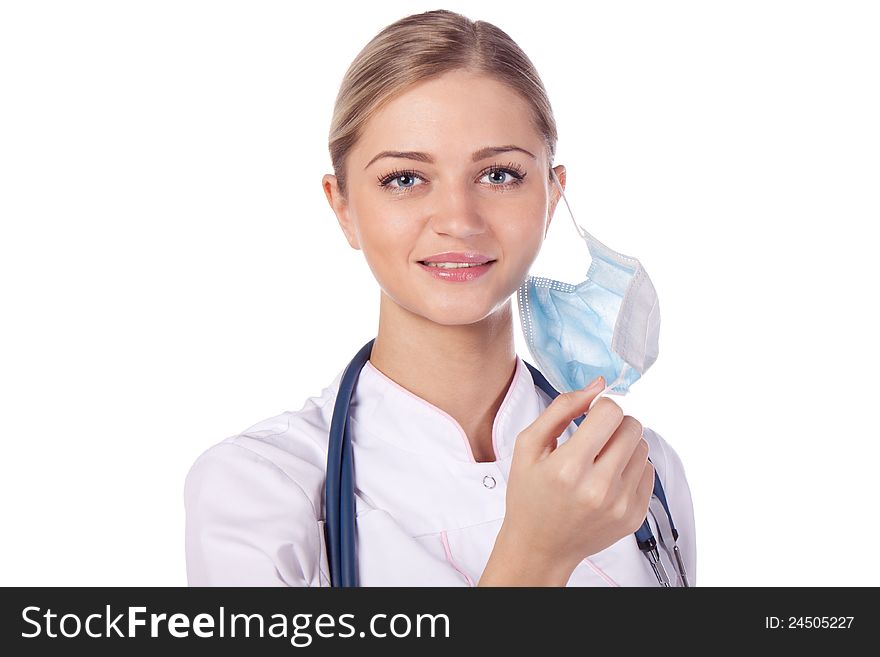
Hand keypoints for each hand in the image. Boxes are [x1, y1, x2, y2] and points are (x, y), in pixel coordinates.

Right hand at [500, 377, 653, 580]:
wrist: (540, 547)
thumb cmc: (529, 495)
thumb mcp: (528, 446)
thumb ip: (561, 408)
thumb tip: (596, 386)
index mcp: (569, 468)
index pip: (610, 412)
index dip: (600, 407)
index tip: (589, 416)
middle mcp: (599, 488)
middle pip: (632, 426)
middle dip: (614, 423)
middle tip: (595, 437)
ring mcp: (620, 505)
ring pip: (643, 447)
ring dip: (624, 444)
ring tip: (601, 458)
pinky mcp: (634, 516)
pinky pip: (648, 471)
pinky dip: (630, 467)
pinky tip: (608, 477)